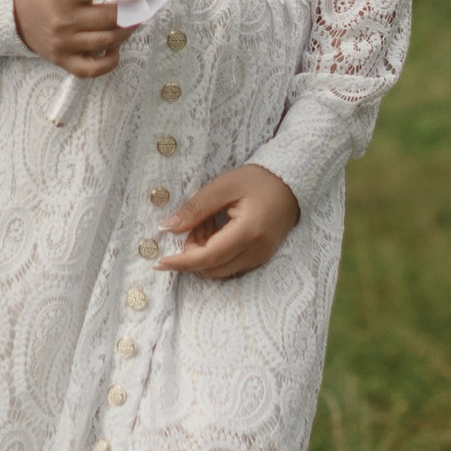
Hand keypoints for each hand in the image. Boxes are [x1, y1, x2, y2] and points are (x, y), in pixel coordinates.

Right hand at [14, 0, 137, 74]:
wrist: (10, 12)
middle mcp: (65, 19)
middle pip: (113, 16)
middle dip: (136, 8)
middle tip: (143, 2)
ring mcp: (64, 42)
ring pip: (109, 40)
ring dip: (127, 30)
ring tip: (132, 21)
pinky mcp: (62, 60)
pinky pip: (93, 68)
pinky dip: (110, 60)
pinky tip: (114, 48)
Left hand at [156, 163, 299, 278]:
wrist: (291, 183)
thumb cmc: (257, 180)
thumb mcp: (223, 186)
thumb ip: (195, 208)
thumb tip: (167, 228)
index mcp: (248, 232)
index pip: (208, 257)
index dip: (182, 261)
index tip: (159, 262)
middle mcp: (256, 252)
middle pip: (211, 268)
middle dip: (193, 251)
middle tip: (194, 223)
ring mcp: (260, 258)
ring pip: (219, 269)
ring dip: (204, 252)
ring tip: (207, 223)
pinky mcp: (260, 258)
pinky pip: (230, 265)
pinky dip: (216, 253)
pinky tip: (218, 230)